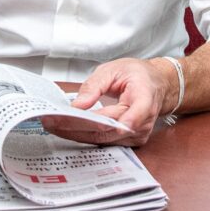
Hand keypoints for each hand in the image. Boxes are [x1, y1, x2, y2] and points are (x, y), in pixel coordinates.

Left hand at [41, 58, 174, 146]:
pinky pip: (103, 140)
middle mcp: (142, 123)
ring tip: (54, 125)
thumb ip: (95, 86)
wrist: (158, 85)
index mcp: (144, 100)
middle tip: (51, 121)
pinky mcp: (128, 141)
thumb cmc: (139, 76)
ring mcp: (136, 135)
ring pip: (102, 139)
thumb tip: (78, 105)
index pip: (123, 117)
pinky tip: (67, 129)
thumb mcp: (115, 69)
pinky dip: (84, 134)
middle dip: (76, 127)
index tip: (73, 118)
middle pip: (106, 131)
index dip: (94, 121)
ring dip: (76, 133)